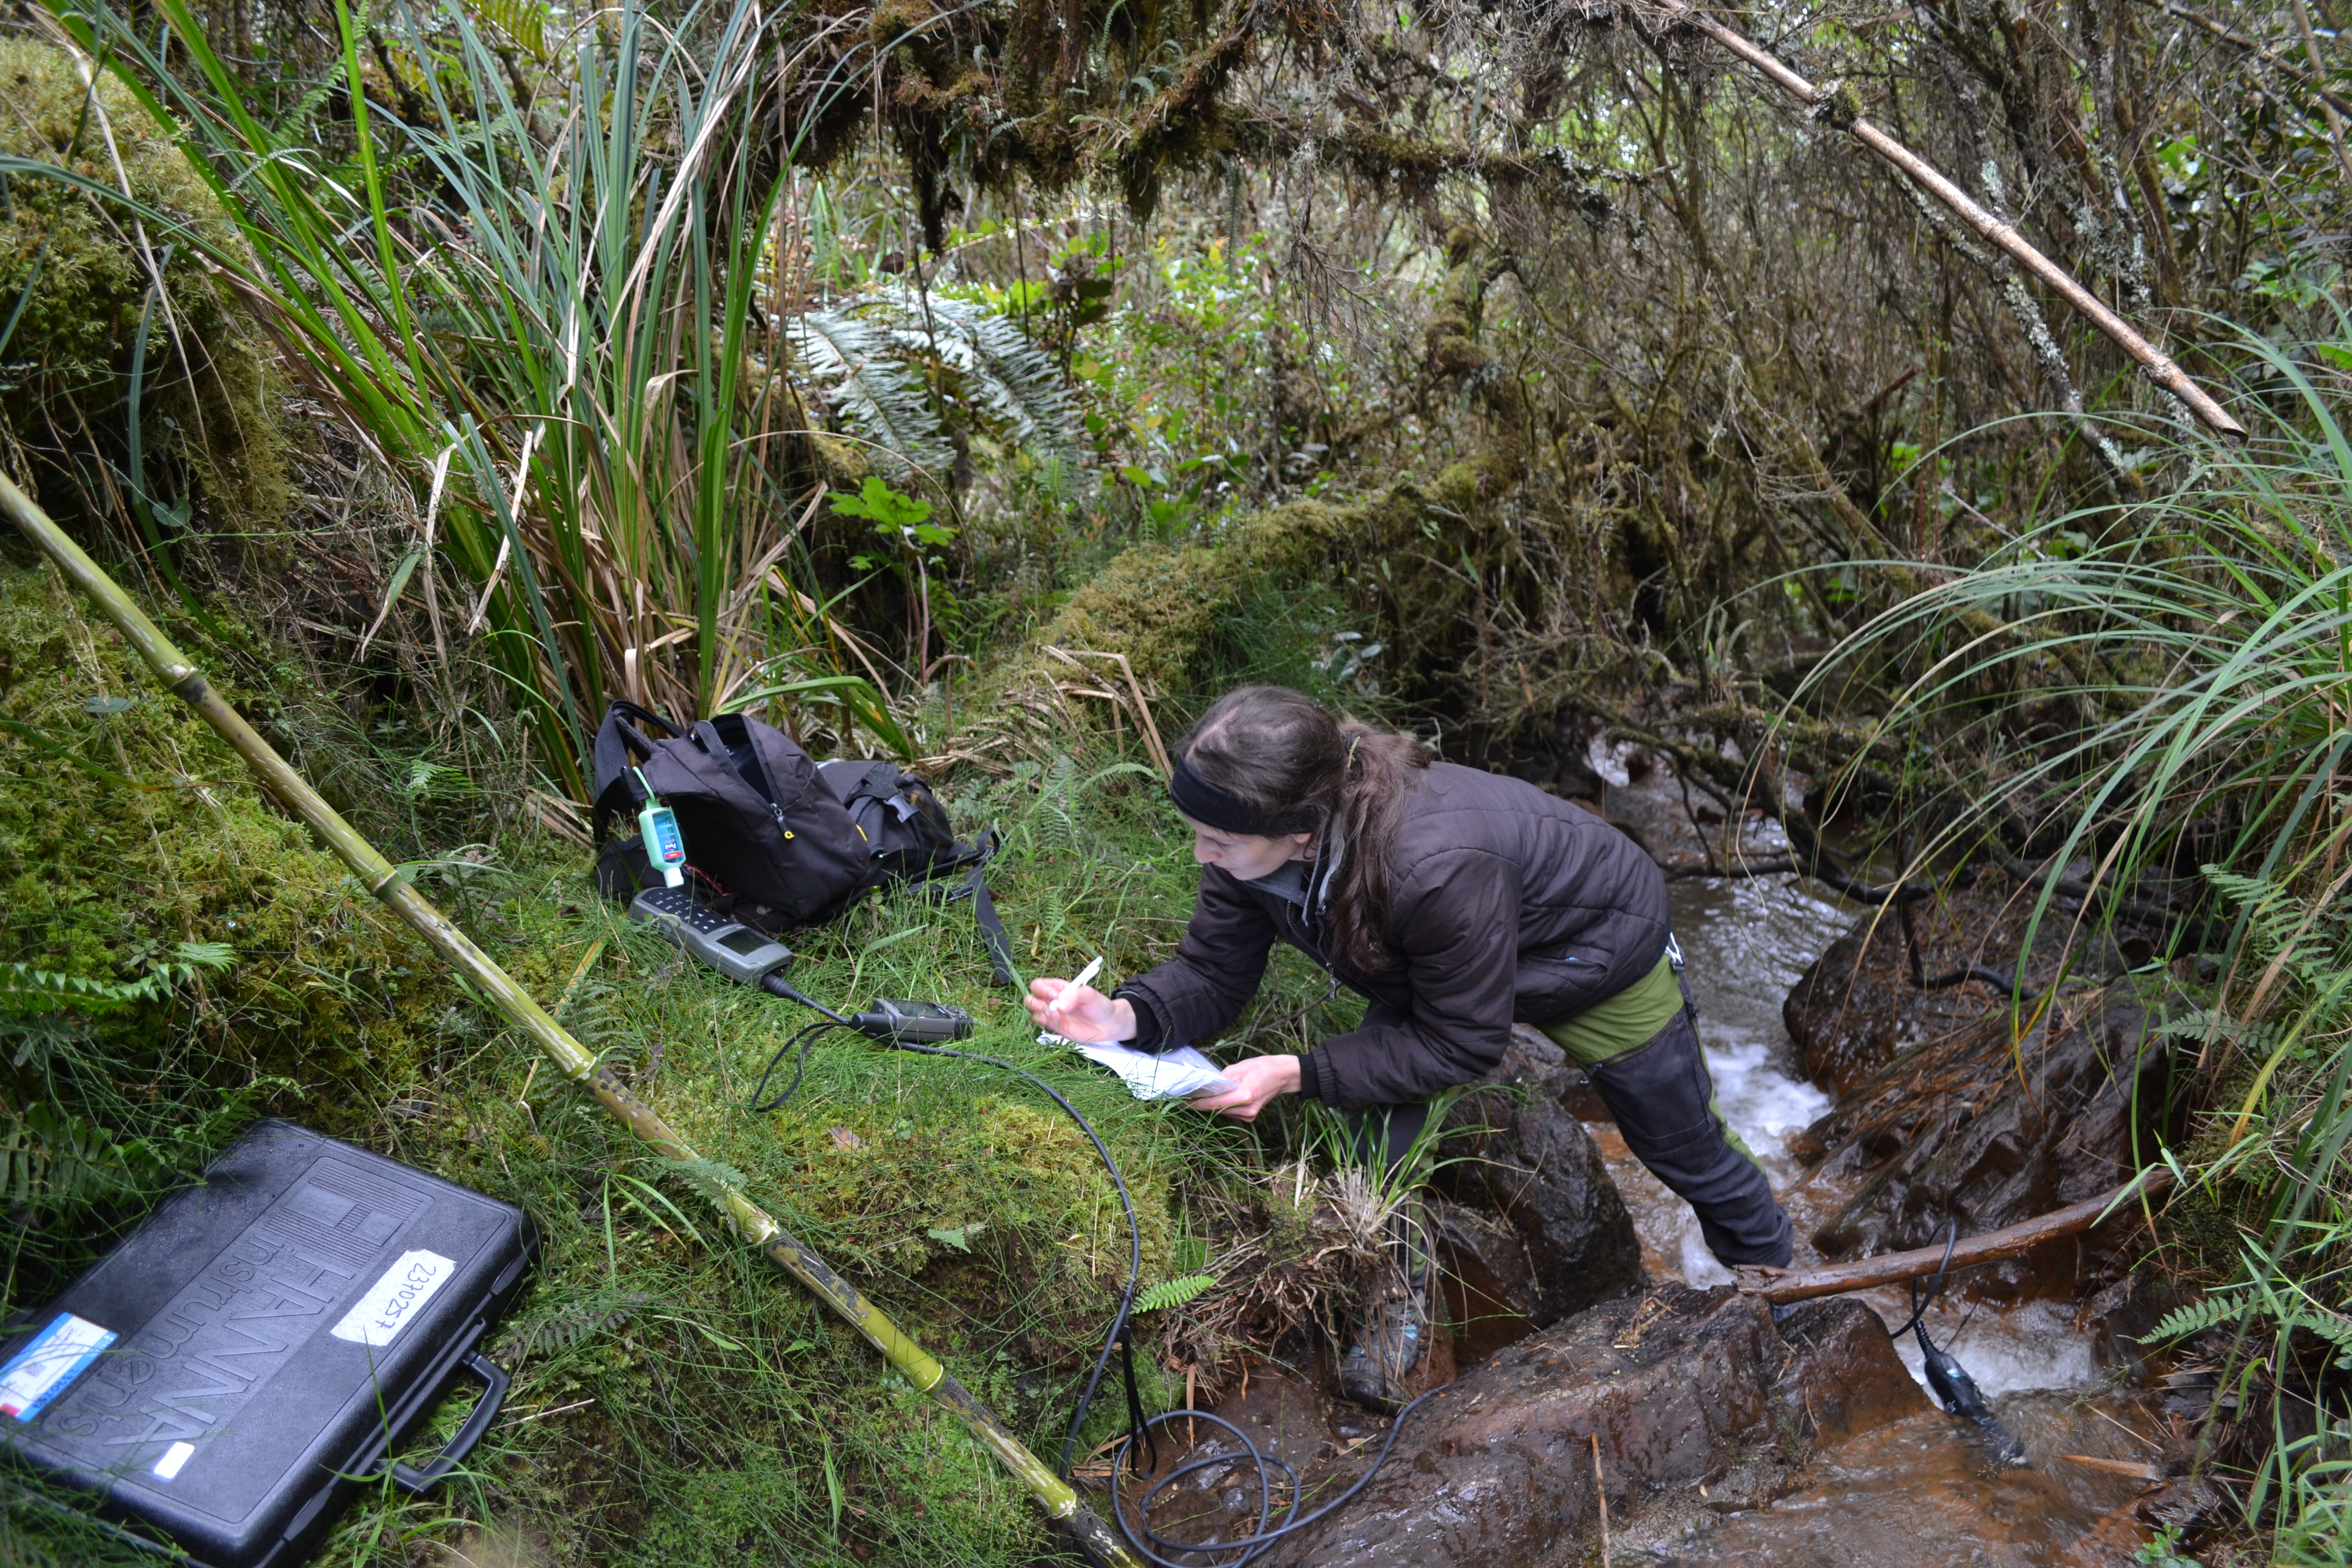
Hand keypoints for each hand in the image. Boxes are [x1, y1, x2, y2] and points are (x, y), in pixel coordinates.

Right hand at [1025, 977, 1134, 1043]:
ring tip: (1054, 1015)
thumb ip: (1074, 996)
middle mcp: (1051, 1000)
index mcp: (1058, 987)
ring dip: (1039, 1013)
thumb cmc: (1099, 1004)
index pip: (1038, 985)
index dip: (1042, 989)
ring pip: (1034, 1012)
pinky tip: (1057, 1021)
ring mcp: (1053, 1014)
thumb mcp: (1089, 994)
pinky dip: (1045, 1023)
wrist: (1108, 1023)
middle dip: (1034, 1002)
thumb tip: (1059, 1006)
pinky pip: (1043, 1025)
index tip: (1055, 995)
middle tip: (1049, 1006)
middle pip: (1030, 998)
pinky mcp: (1056, 1028)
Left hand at [1186, 1054, 1301, 1121]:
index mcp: (1244, 1096)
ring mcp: (1249, 1116)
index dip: (1196, 1103)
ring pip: (1222, 1113)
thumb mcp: (1238, 1068)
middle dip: (1202, 1103)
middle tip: (1188, 1095)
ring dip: (1211, 1105)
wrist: (1283, 1075)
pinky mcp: (1250, 1117)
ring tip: (1201, 1095)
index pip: (1213, 1104)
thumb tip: (1204, 1087)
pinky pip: (1230, 1113)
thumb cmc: (1261, 1067)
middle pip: (1216, 1110)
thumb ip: (1220, 1080)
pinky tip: (1219, 1098)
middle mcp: (1246, 1110)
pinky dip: (1222, 1106)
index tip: (1182, 1101)